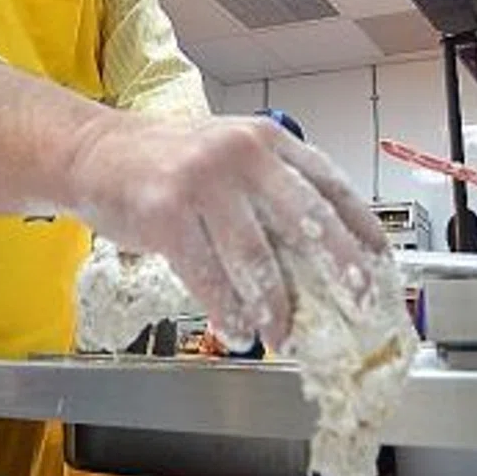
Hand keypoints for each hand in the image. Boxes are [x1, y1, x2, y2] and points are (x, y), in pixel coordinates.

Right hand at [62, 115, 387, 349]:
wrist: (95, 152)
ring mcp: (202, 182)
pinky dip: (227, 311)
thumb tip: (321, 260)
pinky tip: (238, 330)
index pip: (330, 184)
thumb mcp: (231, 157)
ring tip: (283, 335)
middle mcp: (241, 154)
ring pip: (256, 258)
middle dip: (339, 270)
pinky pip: (207, 276)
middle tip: (358, 306)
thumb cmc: (169, 162)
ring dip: (275, 307)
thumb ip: (273, 193)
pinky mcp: (165, 214)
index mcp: (267, 140)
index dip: (361, 228)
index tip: (382, 265)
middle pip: (306, 219)